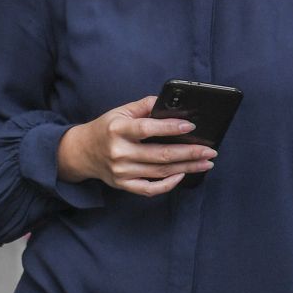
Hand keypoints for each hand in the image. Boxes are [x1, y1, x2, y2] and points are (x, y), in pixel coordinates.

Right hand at [56, 96, 216, 196]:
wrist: (82, 152)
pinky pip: (150, 189)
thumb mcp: (119, 112)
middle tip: (210, 150)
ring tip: (206, 162)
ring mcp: (121, 171)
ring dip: (187, 168)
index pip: (146, 129)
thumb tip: (169, 102)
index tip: (191, 127)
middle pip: (159, 155)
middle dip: (189, 153)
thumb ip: (143, 106)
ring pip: (160, 172)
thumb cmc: (105, 128)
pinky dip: (168, 185)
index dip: (169, 128)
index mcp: (116, 129)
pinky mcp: (123, 185)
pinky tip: (182, 176)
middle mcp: (118, 152)